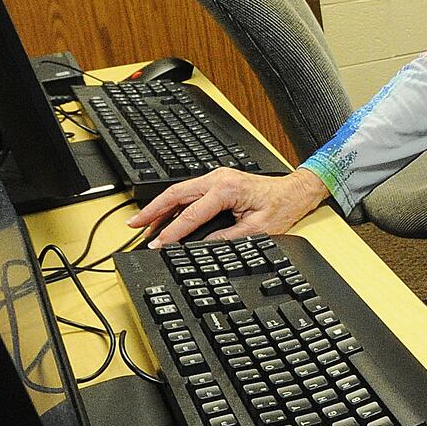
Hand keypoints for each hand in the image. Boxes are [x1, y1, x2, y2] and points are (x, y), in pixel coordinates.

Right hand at [126, 167, 329, 246]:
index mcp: (227, 189)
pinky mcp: (217, 181)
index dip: (172, 232)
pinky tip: (163, 218)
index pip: (191, 214)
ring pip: (179, 192)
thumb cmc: (280, 208)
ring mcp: (216, 177)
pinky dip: (173, 205)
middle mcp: (218, 178)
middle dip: (152, 211)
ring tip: (142, 226)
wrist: (294, 192)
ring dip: (160, 208)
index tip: (157, 245)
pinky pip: (189, 193)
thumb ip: (226, 238)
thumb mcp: (255, 229)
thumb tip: (201, 248)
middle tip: (133, 226)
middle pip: (176, 194)